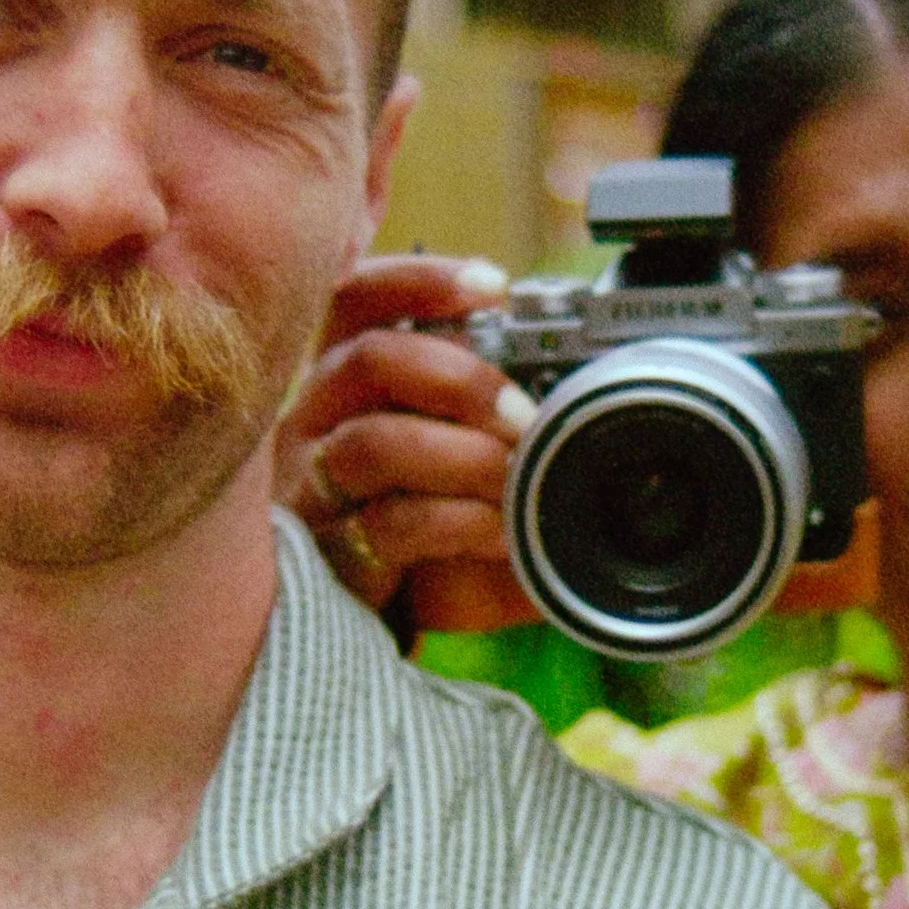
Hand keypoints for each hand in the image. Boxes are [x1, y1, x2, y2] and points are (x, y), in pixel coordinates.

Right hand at [278, 255, 527, 607]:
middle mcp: (319, 420)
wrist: (376, 627)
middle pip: (368, 357)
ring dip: (461, 454)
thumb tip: (593, 407)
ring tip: (513, 475)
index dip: (421, 281)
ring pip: (371, 441)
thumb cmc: (421, 534)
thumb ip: (509, 435)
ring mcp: (314, 487)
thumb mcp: (469, 473)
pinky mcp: (329, 552)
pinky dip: (458, 520)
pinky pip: (388, 522)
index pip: (360, 300)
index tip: (494, 287)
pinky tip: (499, 531)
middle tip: (522, 413)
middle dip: (460, 376)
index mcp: (350, 382)